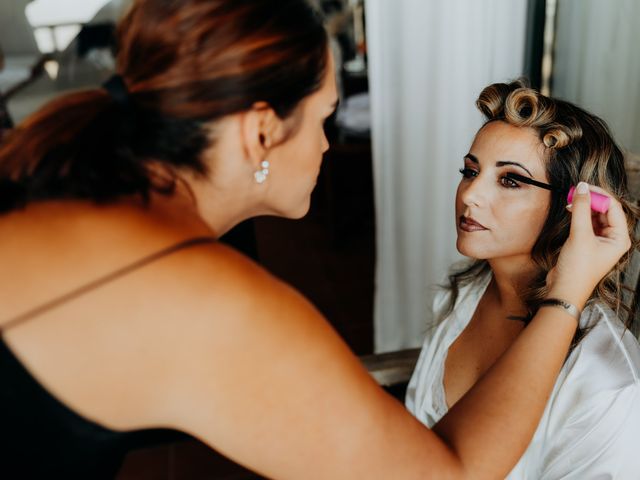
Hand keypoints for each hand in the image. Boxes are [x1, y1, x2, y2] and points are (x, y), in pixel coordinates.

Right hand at [547, 182, 631, 307]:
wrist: (564, 289)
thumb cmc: (578, 269)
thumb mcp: (580, 235)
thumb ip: (580, 209)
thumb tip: (581, 188)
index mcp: (620, 238)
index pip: (613, 208)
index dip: (599, 195)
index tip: (583, 187)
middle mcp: (613, 239)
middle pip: (605, 210)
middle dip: (591, 200)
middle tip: (575, 191)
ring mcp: (600, 241)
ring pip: (595, 216)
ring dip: (583, 207)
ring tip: (571, 200)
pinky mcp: (587, 243)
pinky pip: (586, 223)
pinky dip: (579, 215)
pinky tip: (570, 211)